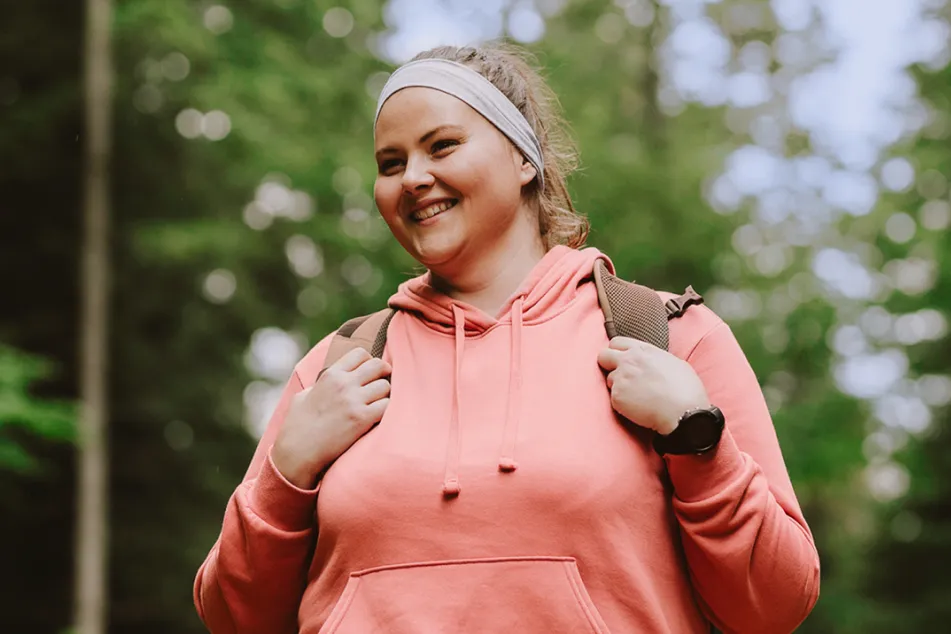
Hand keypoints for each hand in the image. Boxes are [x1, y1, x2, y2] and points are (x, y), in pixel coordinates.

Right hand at [272, 348, 390, 488]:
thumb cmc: (297, 426)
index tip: (370, 372)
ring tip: (378, 404)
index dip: (369, 361)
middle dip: (384, 373)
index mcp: (330, 375)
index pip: (360, 353)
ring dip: (385, 395)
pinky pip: (387, 405)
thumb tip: (328, 382)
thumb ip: (320, 386)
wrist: (298, 452)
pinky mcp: (362, 419)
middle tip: (381, 385)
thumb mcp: (304, 396)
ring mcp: (354, 400)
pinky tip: (378, 417)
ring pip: (385, 386)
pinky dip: (386, 410)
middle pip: (378, 365)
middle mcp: (344, 384)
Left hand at [597, 337, 708, 435]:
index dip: (617, 351)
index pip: (616, 342)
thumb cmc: (685, 389)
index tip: (621, 359)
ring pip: (609, 379)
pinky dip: (623, 404)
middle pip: (603, 356)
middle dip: (607, 364)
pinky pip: (614, 398)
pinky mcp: (616, 396)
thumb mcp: (674, 362)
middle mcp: (628, 360)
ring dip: (619, 387)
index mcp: (643, 350)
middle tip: (620, 376)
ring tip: (638, 396)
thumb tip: (651, 362)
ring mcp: (620, 378)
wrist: (683, 412)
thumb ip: (655, 358)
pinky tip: (638, 407)